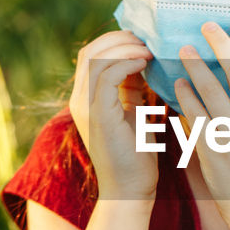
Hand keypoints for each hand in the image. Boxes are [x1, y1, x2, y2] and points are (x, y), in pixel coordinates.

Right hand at [69, 29, 157, 201]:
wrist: (131, 191)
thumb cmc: (137, 155)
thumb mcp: (134, 112)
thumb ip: (131, 88)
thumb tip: (141, 61)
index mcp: (86, 98)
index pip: (92, 54)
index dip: (116, 41)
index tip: (144, 41)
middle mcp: (79, 100)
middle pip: (90, 50)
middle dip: (120, 39)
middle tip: (148, 40)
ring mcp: (85, 107)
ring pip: (95, 58)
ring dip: (125, 48)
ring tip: (149, 50)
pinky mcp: (97, 115)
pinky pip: (106, 75)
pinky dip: (126, 63)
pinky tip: (145, 64)